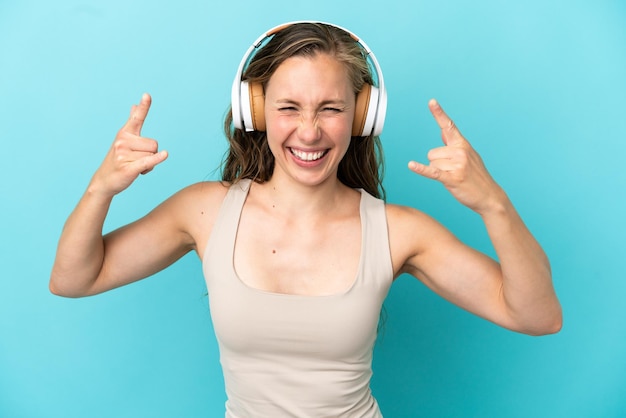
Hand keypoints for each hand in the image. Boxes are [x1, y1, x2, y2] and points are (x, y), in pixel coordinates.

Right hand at [90, 93, 167, 195]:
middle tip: (137, 160)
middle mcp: (123, 141)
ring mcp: (124, 154)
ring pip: (152, 155)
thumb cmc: (118, 160)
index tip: (147, 95)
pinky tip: (164, 155)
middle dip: (151, 154)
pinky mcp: (128, 168)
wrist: (104, 181)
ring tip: (135, 166)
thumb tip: (134, 105)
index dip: (143, 107)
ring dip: (149, 164)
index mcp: (124, 133)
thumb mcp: (123, 140)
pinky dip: (157, 159)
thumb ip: (132, 123)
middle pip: (154, 144)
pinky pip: (148, 161)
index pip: (136, 118)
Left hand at [408, 99, 502, 213]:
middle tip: (453, 172)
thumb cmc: (477, 177)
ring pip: (432, 164)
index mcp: (463, 144)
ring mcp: (457, 164)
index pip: (449, 126)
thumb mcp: (469, 156)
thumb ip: (454, 143)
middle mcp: (460, 151)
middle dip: (438, 164)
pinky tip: (411, 165)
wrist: (489, 196)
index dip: (439, 113)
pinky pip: (432, 171)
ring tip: (454, 177)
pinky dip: (421, 169)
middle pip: (432, 153)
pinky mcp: (452, 178)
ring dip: (439, 173)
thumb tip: (443, 131)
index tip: (431, 101)